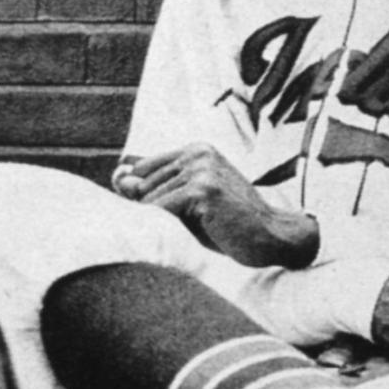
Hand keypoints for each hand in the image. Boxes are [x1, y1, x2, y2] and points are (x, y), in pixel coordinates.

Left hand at [114, 144, 318, 268]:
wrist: (272, 237)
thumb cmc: (229, 226)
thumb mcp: (189, 204)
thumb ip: (154, 189)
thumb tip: (117, 178)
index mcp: (195, 150)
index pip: (141, 171)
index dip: (143, 198)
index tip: (159, 219)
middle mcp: (197, 153)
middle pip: (142, 185)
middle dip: (150, 213)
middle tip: (181, 230)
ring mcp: (201, 169)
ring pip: (149, 199)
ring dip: (160, 224)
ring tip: (190, 233)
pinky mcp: (203, 188)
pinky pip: (160, 210)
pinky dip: (164, 228)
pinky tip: (188, 235)